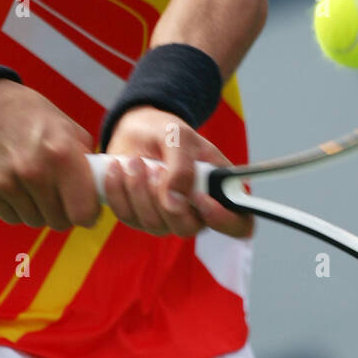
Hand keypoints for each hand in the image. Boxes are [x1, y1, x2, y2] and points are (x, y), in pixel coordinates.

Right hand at [0, 79, 98, 230]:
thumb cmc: (28, 115)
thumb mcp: (64, 125)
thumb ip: (85, 159)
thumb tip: (102, 190)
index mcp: (60, 152)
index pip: (84, 211)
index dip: (88, 212)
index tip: (85, 205)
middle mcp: (33, 171)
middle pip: (59, 221)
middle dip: (63, 211)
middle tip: (59, 192)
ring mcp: (6, 183)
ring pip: (35, 221)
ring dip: (39, 209)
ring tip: (34, 183)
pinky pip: (12, 218)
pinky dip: (17, 208)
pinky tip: (15, 184)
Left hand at [103, 106, 252, 239]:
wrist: (137, 129)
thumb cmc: (167, 131)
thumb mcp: (178, 137)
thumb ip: (181, 168)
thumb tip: (174, 202)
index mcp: (219, 190)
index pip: (239, 224)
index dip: (225, 221)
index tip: (200, 199)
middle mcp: (196, 210)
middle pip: (187, 228)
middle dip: (164, 198)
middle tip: (155, 168)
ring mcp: (167, 217)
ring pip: (153, 224)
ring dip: (139, 190)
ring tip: (135, 161)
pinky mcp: (139, 216)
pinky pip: (128, 217)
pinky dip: (119, 192)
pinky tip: (118, 169)